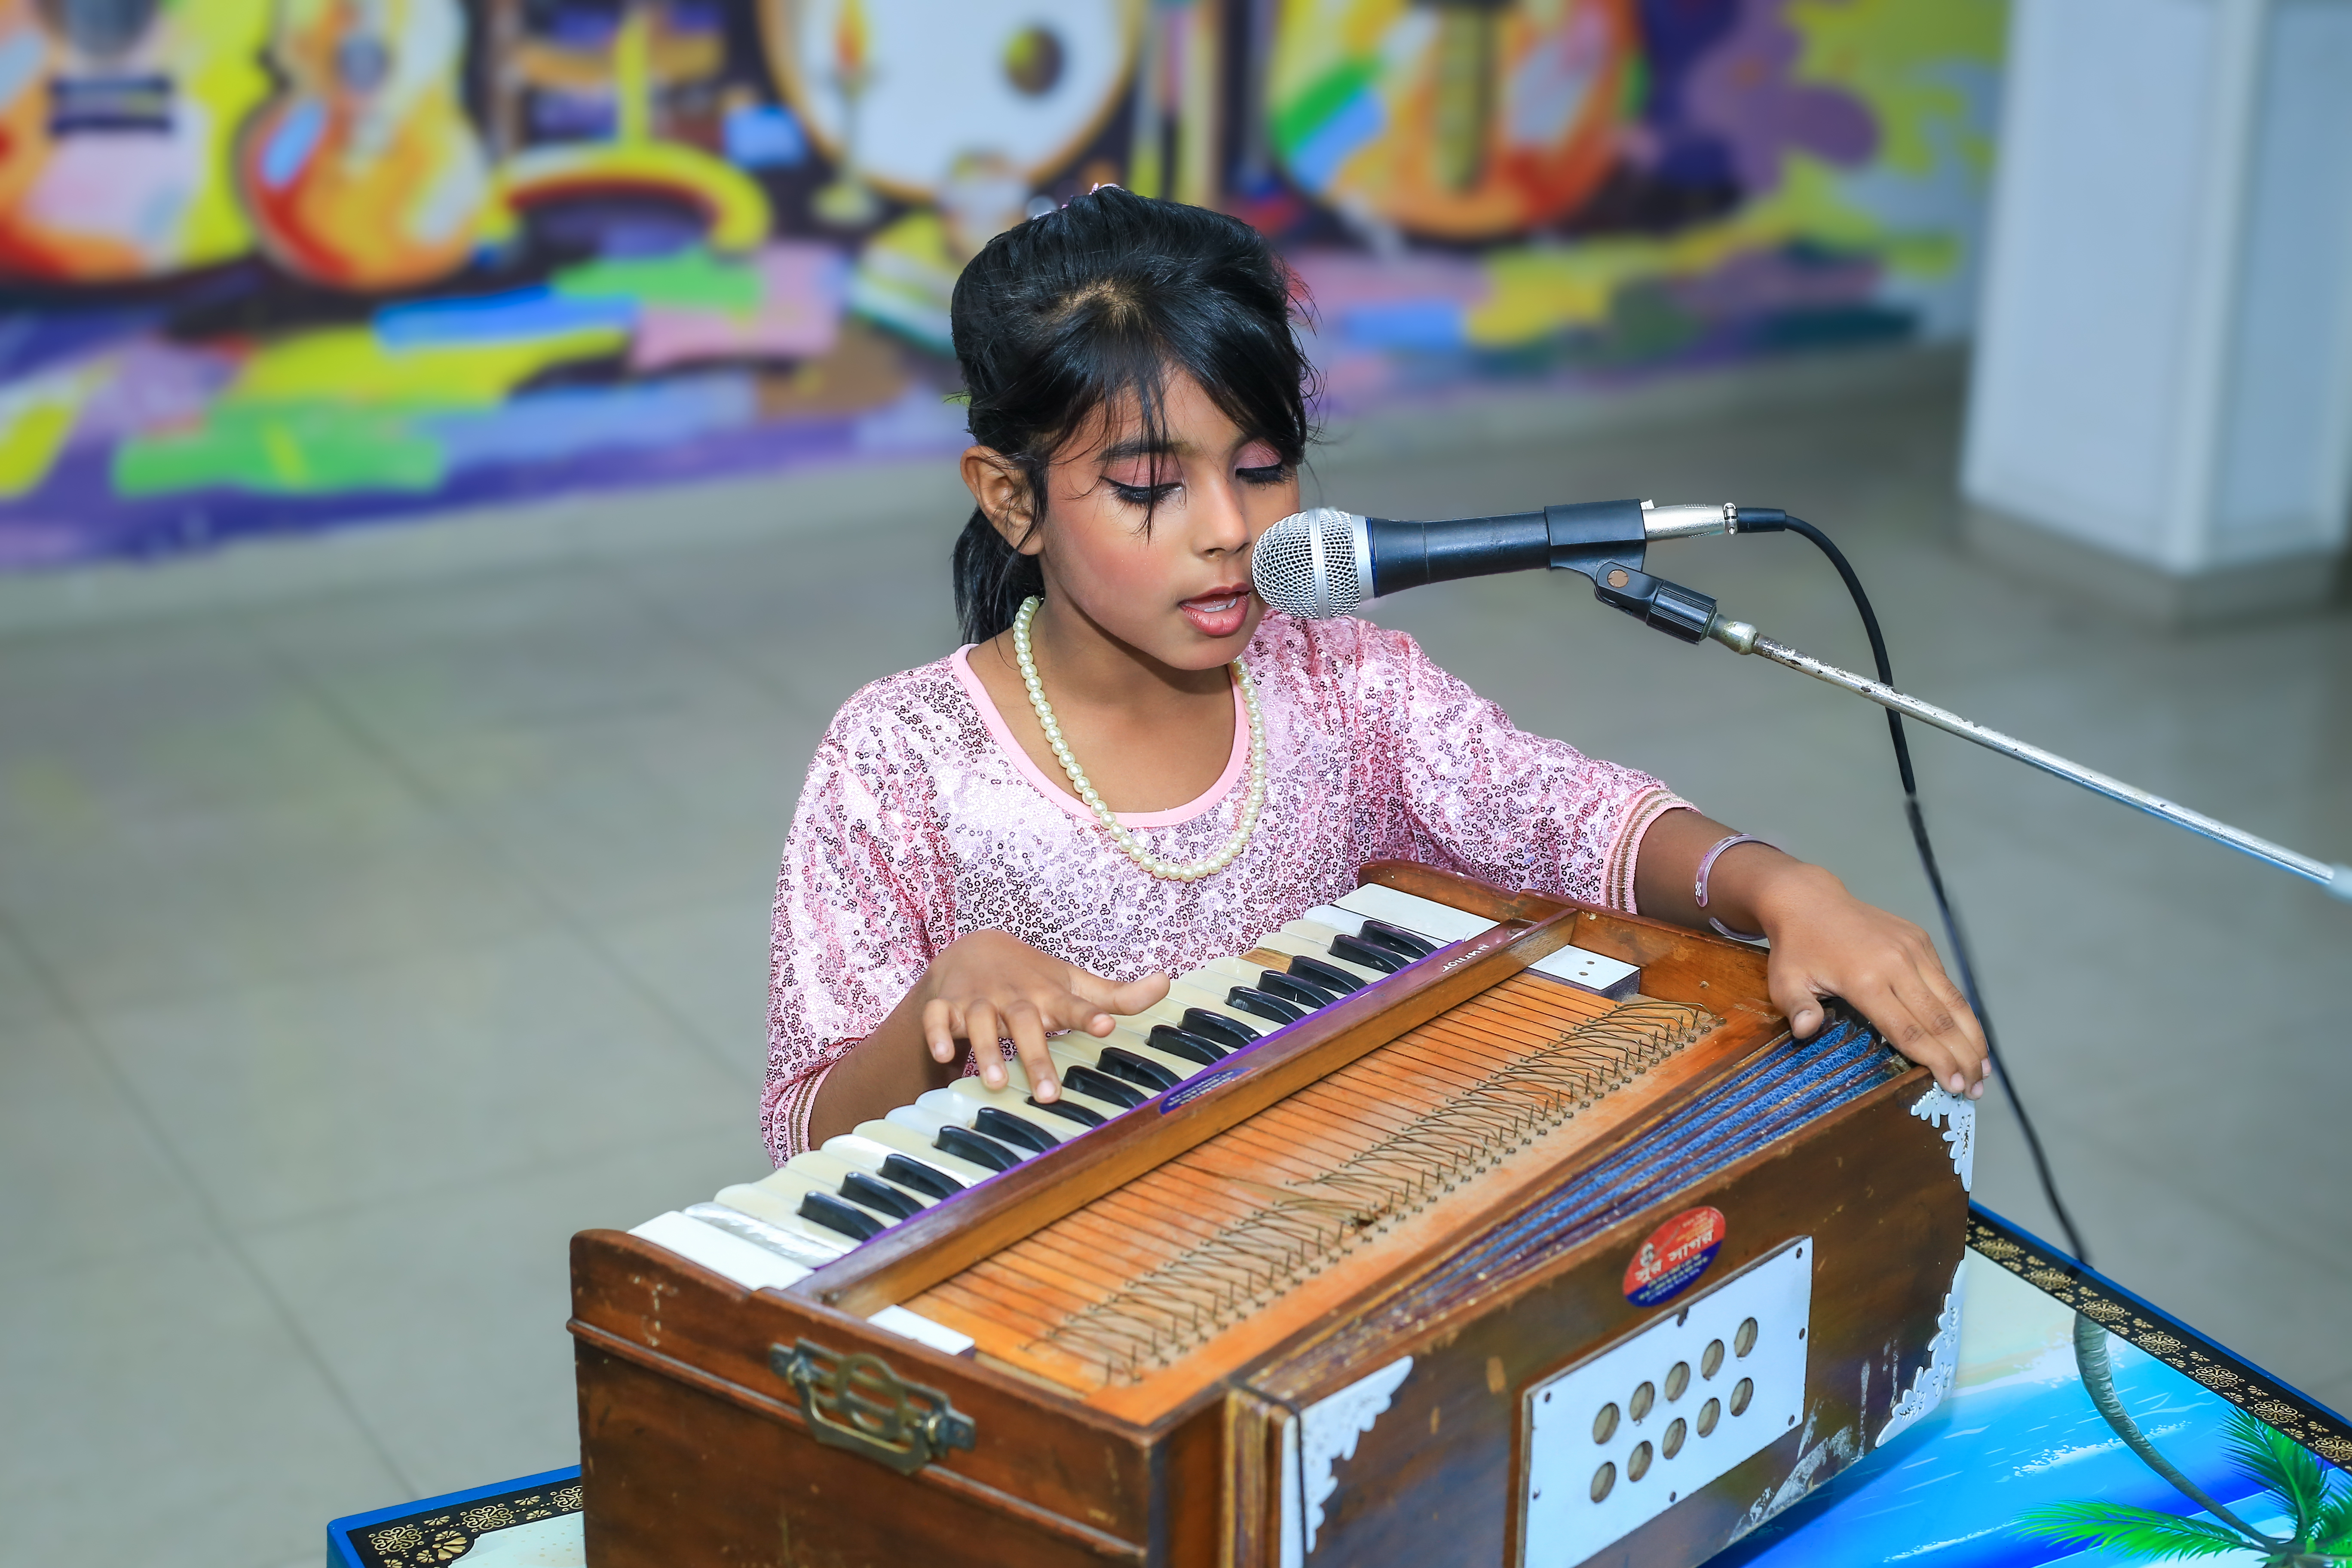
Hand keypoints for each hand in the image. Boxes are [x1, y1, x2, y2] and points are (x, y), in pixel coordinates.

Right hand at [913, 930, 1170, 1100]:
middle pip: (1025, 1022)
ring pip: (980, 1021)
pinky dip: (937, 1034)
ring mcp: (978, 999)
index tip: (1106, 1025)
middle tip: (1048, 1093)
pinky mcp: (946, 1005)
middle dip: (1036, 1056)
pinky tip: (943, 1057)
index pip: (1073, 1004)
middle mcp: (1014, 996)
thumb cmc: (1033, 977)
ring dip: (987, 1049)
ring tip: (997, 1083)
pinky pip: (937, 1018)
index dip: (1090, 1014)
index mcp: (1048, 994)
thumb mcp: (1074, 983)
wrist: (974, 949)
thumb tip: (1166, 982)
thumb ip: (1118, 994)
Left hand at [1751, 863, 1989, 1098]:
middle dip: (1962, 1058)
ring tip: (1983, 1071)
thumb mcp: (1784, 981)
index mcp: (1865, 979)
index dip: (1935, 1060)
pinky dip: (1962, 1012)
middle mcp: (1896, 963)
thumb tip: (1806, 1031)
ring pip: (1953, 1001)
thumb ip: (1797, 1009)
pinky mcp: (1920, 940)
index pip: (1908, 1029)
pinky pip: (1946, 983)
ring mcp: (1912, 949)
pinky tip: (1970, 1036)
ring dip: (1972, 1038)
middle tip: (1975, 1092)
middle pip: (1940, 1021)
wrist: (1809, 900)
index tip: (1953, 1086)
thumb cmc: (1796, 949)